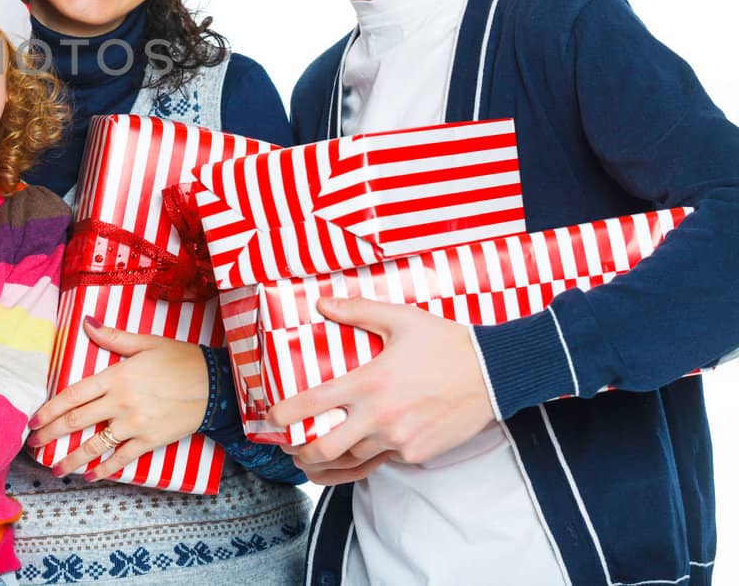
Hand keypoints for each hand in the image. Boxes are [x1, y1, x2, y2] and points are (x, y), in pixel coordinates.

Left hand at [27, 319, 207, 480]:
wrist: (215, 384)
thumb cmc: (180, 359)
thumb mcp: (146, 342)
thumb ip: (112, 336)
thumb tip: (85, 322)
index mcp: (116, 377)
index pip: (73, 395)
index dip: (50, 409)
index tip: (33, 420)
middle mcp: (120, 403)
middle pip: (77, 421)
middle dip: (51, 435)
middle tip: (32, 445)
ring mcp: (134, 425)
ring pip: (95, 445)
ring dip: (72, 458)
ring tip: (54, 469)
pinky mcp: (150, 440)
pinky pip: (122, 458)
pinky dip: (105, 469)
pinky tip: (91, 476)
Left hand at [270, 296, 495, 480]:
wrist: (494, 375)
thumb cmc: (446, 343)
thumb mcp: (401, 318)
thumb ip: (358, 311)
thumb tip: (322, 302)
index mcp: (370, 382)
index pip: (313, 403)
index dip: (284, 414)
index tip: (270, 416)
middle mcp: (380, 416)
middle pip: (324, 448)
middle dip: (299, 451)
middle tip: (289, 445)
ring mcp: (399, 440)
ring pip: (352, 459)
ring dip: (332, 457)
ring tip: (315, 452)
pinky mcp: (417, 454)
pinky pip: (382, 462)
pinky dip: (366, 458)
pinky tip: (357, 451)